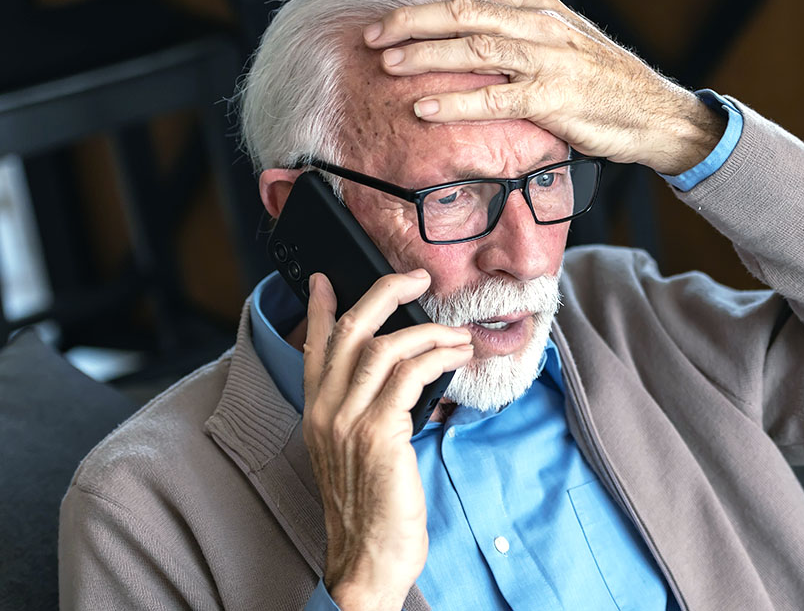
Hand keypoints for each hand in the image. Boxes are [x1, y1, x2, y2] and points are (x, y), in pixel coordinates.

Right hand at [302, 270, 473, 608]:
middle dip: (384, 293)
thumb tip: (400, 379)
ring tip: (457, 334)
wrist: (368, 557)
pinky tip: (455, 357)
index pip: (314, 347)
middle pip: (350, 330)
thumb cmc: (370, 509)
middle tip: (416, 278)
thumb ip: (366, 413)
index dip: (318, 309)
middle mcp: (326, 411)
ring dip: (429, 331)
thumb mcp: (354, 454)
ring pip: (386, 347)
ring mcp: (349, 421)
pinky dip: (437, 357)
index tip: (326, 280)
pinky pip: (409, 375)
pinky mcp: (379, 434)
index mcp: (317, 414)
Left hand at [366, 0, 722, 174]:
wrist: (652, 113)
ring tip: (388, 65)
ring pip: (473, 48)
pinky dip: (455, 103)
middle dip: (410, 19)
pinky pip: (493, 99)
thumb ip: (514, 26)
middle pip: (461, 10)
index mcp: (536, 2)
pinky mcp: (552, 99)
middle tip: (372, 34)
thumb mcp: (559, 37)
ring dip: (424, 56)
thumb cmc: (600, 78)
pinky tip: (425, 109)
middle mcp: (539, 24)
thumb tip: (462, 24)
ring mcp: (547, 60)